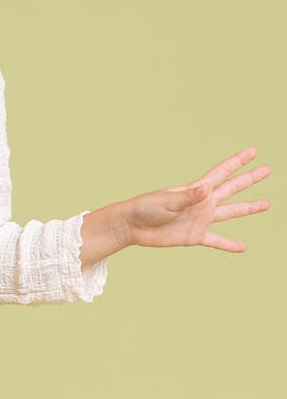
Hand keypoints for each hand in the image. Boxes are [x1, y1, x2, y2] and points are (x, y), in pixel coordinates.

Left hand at [123, 147, 270, 251]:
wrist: (132, 226)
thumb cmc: (145, 208)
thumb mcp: (167, 201)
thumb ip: (188, 197)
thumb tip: (207, 189)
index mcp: (196, 190)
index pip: (222, 173)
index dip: (237, 162)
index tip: (253, 151)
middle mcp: (202, 202)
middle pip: (231, 188)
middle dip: (249, 179)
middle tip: (267, 170)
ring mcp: (200, 219)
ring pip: (230, 212)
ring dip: (248, 208)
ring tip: (266, 204)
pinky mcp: (194, 236)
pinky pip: (216, 240)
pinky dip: (229, 244)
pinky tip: (242, 247)